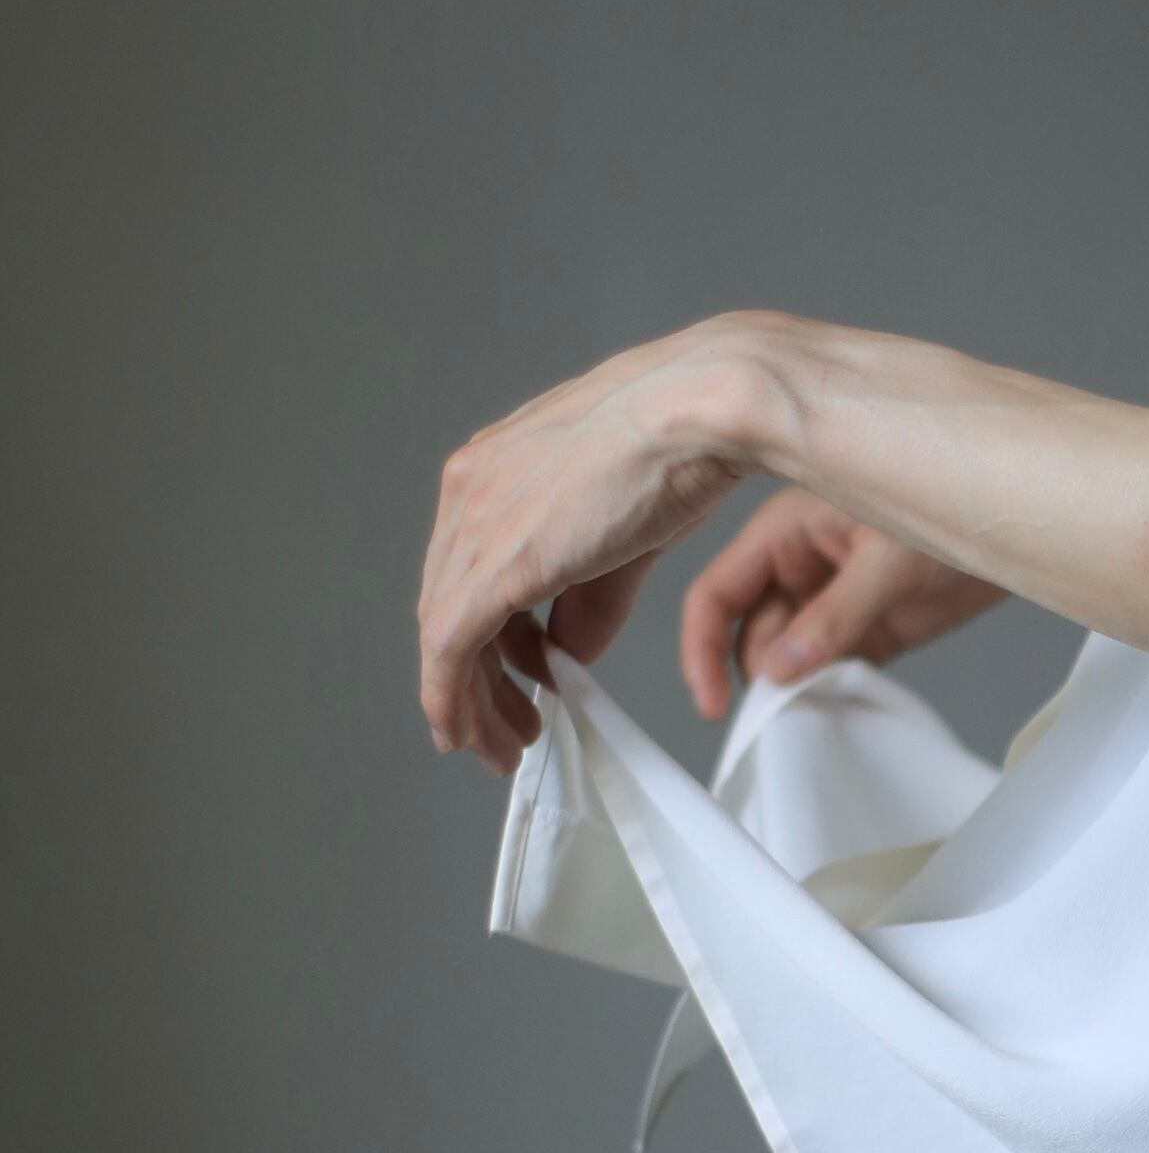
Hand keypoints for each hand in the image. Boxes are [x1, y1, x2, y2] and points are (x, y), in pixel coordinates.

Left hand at [418, 324, 765, 772]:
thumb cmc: (683, 442)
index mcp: (496, 466)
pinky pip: (450, 649)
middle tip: (509, 723)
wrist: (700, 411)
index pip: (469, 568)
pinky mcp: (494, 564)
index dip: (487, 633)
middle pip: (449, 604)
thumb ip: (591, 595)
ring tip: (506, 742)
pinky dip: (452, 700)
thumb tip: (569, 647)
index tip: (513, 674)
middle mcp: (470, 490)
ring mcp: (476, 524)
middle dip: (476, 677)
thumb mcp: (627, 532)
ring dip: (470, 701)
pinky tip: (471, 733)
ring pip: (444, 634)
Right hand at [678, 489, 1006, 723]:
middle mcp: (800, 564)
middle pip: (750, 634)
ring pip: (789, 657)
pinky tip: (845, 700)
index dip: (701, 647)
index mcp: (784, 530)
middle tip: (790, 709)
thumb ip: (834, 616)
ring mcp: (833, 597)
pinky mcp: (870, 628)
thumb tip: (778, 668)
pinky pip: (831, 668)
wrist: (1026, 517)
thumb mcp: (890, 559)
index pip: (717, 592)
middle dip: (762, 675)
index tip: (712, 703)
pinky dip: (831, 690)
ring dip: (798, 687)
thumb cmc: (956, 495)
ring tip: (823, 701)